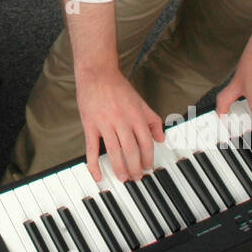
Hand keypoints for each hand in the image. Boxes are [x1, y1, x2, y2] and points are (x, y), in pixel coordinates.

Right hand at [76, 66, 166, 182]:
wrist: (97, 73)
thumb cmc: (118, 87)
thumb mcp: (140, 102)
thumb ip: (152, 120)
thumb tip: (161, 138)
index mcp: (136, 115)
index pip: (146, 143)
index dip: (148, 158)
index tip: (148, 167)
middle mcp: (122, 120)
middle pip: (131, 150)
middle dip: (135, 168)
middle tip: (136, 177)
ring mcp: (105, 123)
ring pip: (114, 152)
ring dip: (120, 168)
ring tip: (123, 178)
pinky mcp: (90, 125)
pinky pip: (91, 149)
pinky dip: (94, 164)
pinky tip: (98, 175)